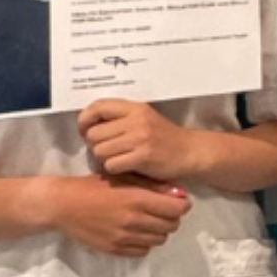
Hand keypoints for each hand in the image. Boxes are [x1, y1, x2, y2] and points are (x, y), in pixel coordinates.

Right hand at [41, 173, 193, 256]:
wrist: (63, 205)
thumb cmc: (94, 186)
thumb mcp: (124, 178)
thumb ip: (154, 186)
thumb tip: (180, 194)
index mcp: (138, 199)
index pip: (178, 209)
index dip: (182, 205)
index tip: (177, 202)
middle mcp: (134, 220)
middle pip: (172, 226)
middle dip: (172, 218)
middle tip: (162, 211)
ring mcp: (124, 237)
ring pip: (159, 240)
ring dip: (159, 231)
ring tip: (148, 221)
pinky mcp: (114, 249)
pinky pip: (143, 251)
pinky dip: (144, 242)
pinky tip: (136, 232)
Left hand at [78, 100, 198, 182]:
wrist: (191, 152)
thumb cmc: (165, 138)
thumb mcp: (144, 118)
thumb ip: (120, 118)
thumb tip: (88, 125)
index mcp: (135, 108)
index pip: (98, 107)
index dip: (85, 119)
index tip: (85, 130)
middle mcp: (137, 121)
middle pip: (94, 134)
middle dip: (96, 145)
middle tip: (108, 149)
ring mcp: (140, 138)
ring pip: (100, 151)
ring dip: (105, 158)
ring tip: (118, 158)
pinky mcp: (143, 157)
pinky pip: (111, 165)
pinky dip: (115, 169)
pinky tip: (126, 166)